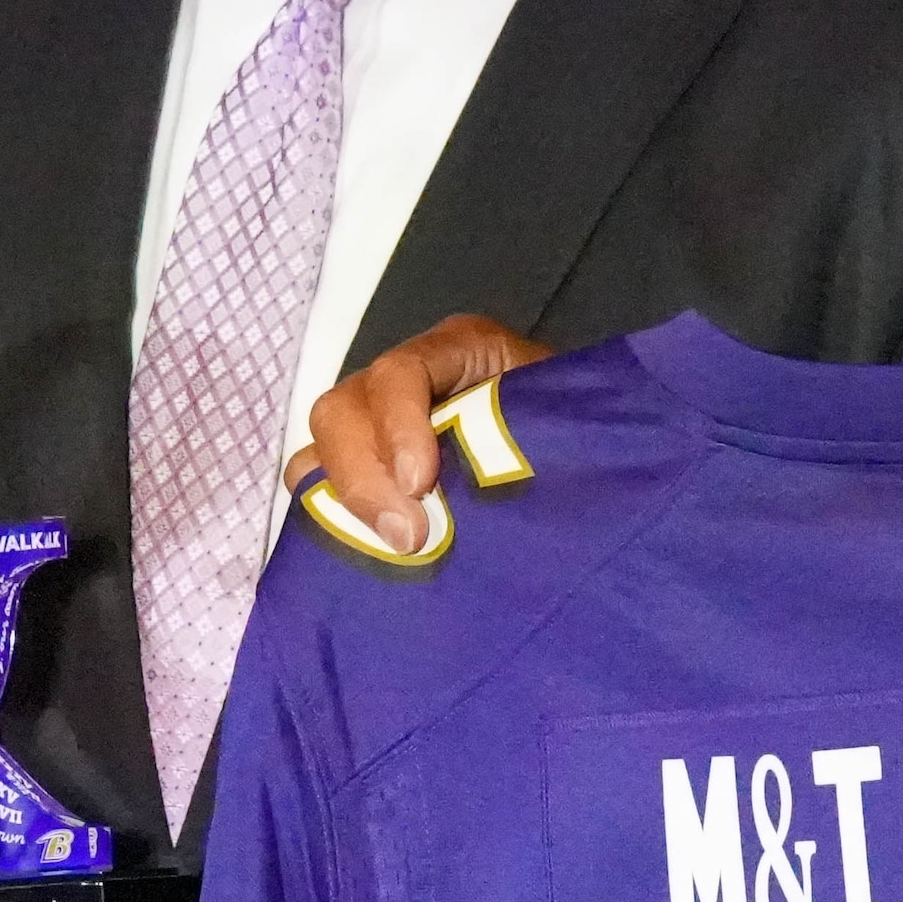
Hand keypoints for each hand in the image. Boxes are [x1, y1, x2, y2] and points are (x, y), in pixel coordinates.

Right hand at [289, 313, 553, 552]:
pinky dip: (328, 517)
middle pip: (342, 409)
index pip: (399, 371)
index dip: (398, 425)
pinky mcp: (364, 468)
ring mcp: (373, 424)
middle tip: (407, 538)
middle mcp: (402, 380)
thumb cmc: (572, 438)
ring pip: (319, 448)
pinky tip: (362, 550)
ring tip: (387, 548)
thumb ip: (525, 436)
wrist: (585, 463)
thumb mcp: (559, 422)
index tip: (421, 485)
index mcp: (455, 351)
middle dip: (364, 477)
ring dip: (341, 501)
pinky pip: (317, 486)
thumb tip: (490, 476)